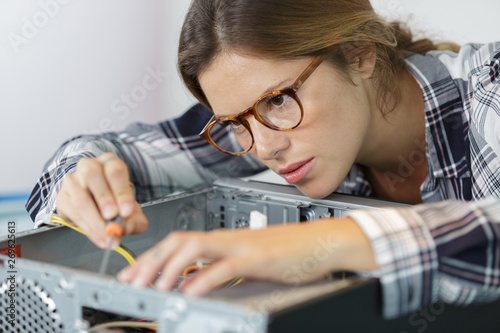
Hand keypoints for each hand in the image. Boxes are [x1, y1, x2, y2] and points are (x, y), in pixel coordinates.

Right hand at [55, 153, 147, 248]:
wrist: (95, 205)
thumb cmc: (115, 203)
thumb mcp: (131, 210)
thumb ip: (135, 219)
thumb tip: (126, 227)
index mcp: (109, 163)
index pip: (115, 169)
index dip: (121, 191)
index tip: (127, 211)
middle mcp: (89, 166)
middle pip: (92, 174)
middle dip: (104, 197)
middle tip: (112, 217)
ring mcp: (73, 180)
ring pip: (80, 196)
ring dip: (95, 219)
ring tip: (108, 235)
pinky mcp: (62, 197)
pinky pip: (72, 212)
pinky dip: (87, 227)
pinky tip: (98, 237)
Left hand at [117, 218, 376, 295]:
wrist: (320, 241)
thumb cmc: (288, 252)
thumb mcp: (247, 263)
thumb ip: (219, 270)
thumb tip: (194, 283)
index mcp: (222, 240)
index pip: (179, 242)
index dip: (151, 257)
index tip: (132, 273)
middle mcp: (226, 239)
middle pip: (179, 241)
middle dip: (150, 260)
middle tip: (130, 281)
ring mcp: (241, 246)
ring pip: (195, 247)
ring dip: (169, 267)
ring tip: (154, 287)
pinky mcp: (257, 258)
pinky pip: (224, 267)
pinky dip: (203, 279)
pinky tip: (190, 292)